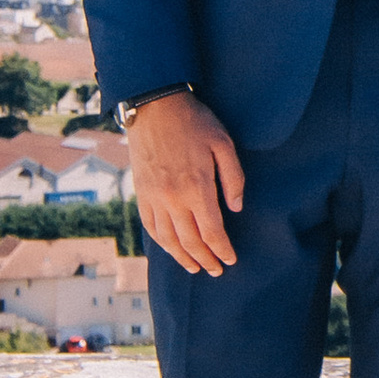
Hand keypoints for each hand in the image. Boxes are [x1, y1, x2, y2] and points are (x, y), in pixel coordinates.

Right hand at [128, 91, 245, 274]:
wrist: (155, 107)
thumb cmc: (195, 122)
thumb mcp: (224, 144)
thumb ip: (233, 178)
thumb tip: (236, 208)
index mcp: (197, 187)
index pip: (212, 232)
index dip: (222, 250)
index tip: (230, 260)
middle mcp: (174, 198)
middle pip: (191, 241)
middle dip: (206, 259)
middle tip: (216, 270)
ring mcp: (154, 197)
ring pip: (168, 240)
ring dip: (183, 258)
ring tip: (195, 268)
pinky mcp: (142, 193)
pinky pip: (151, 226)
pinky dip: (162, 243)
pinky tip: (172, 249)